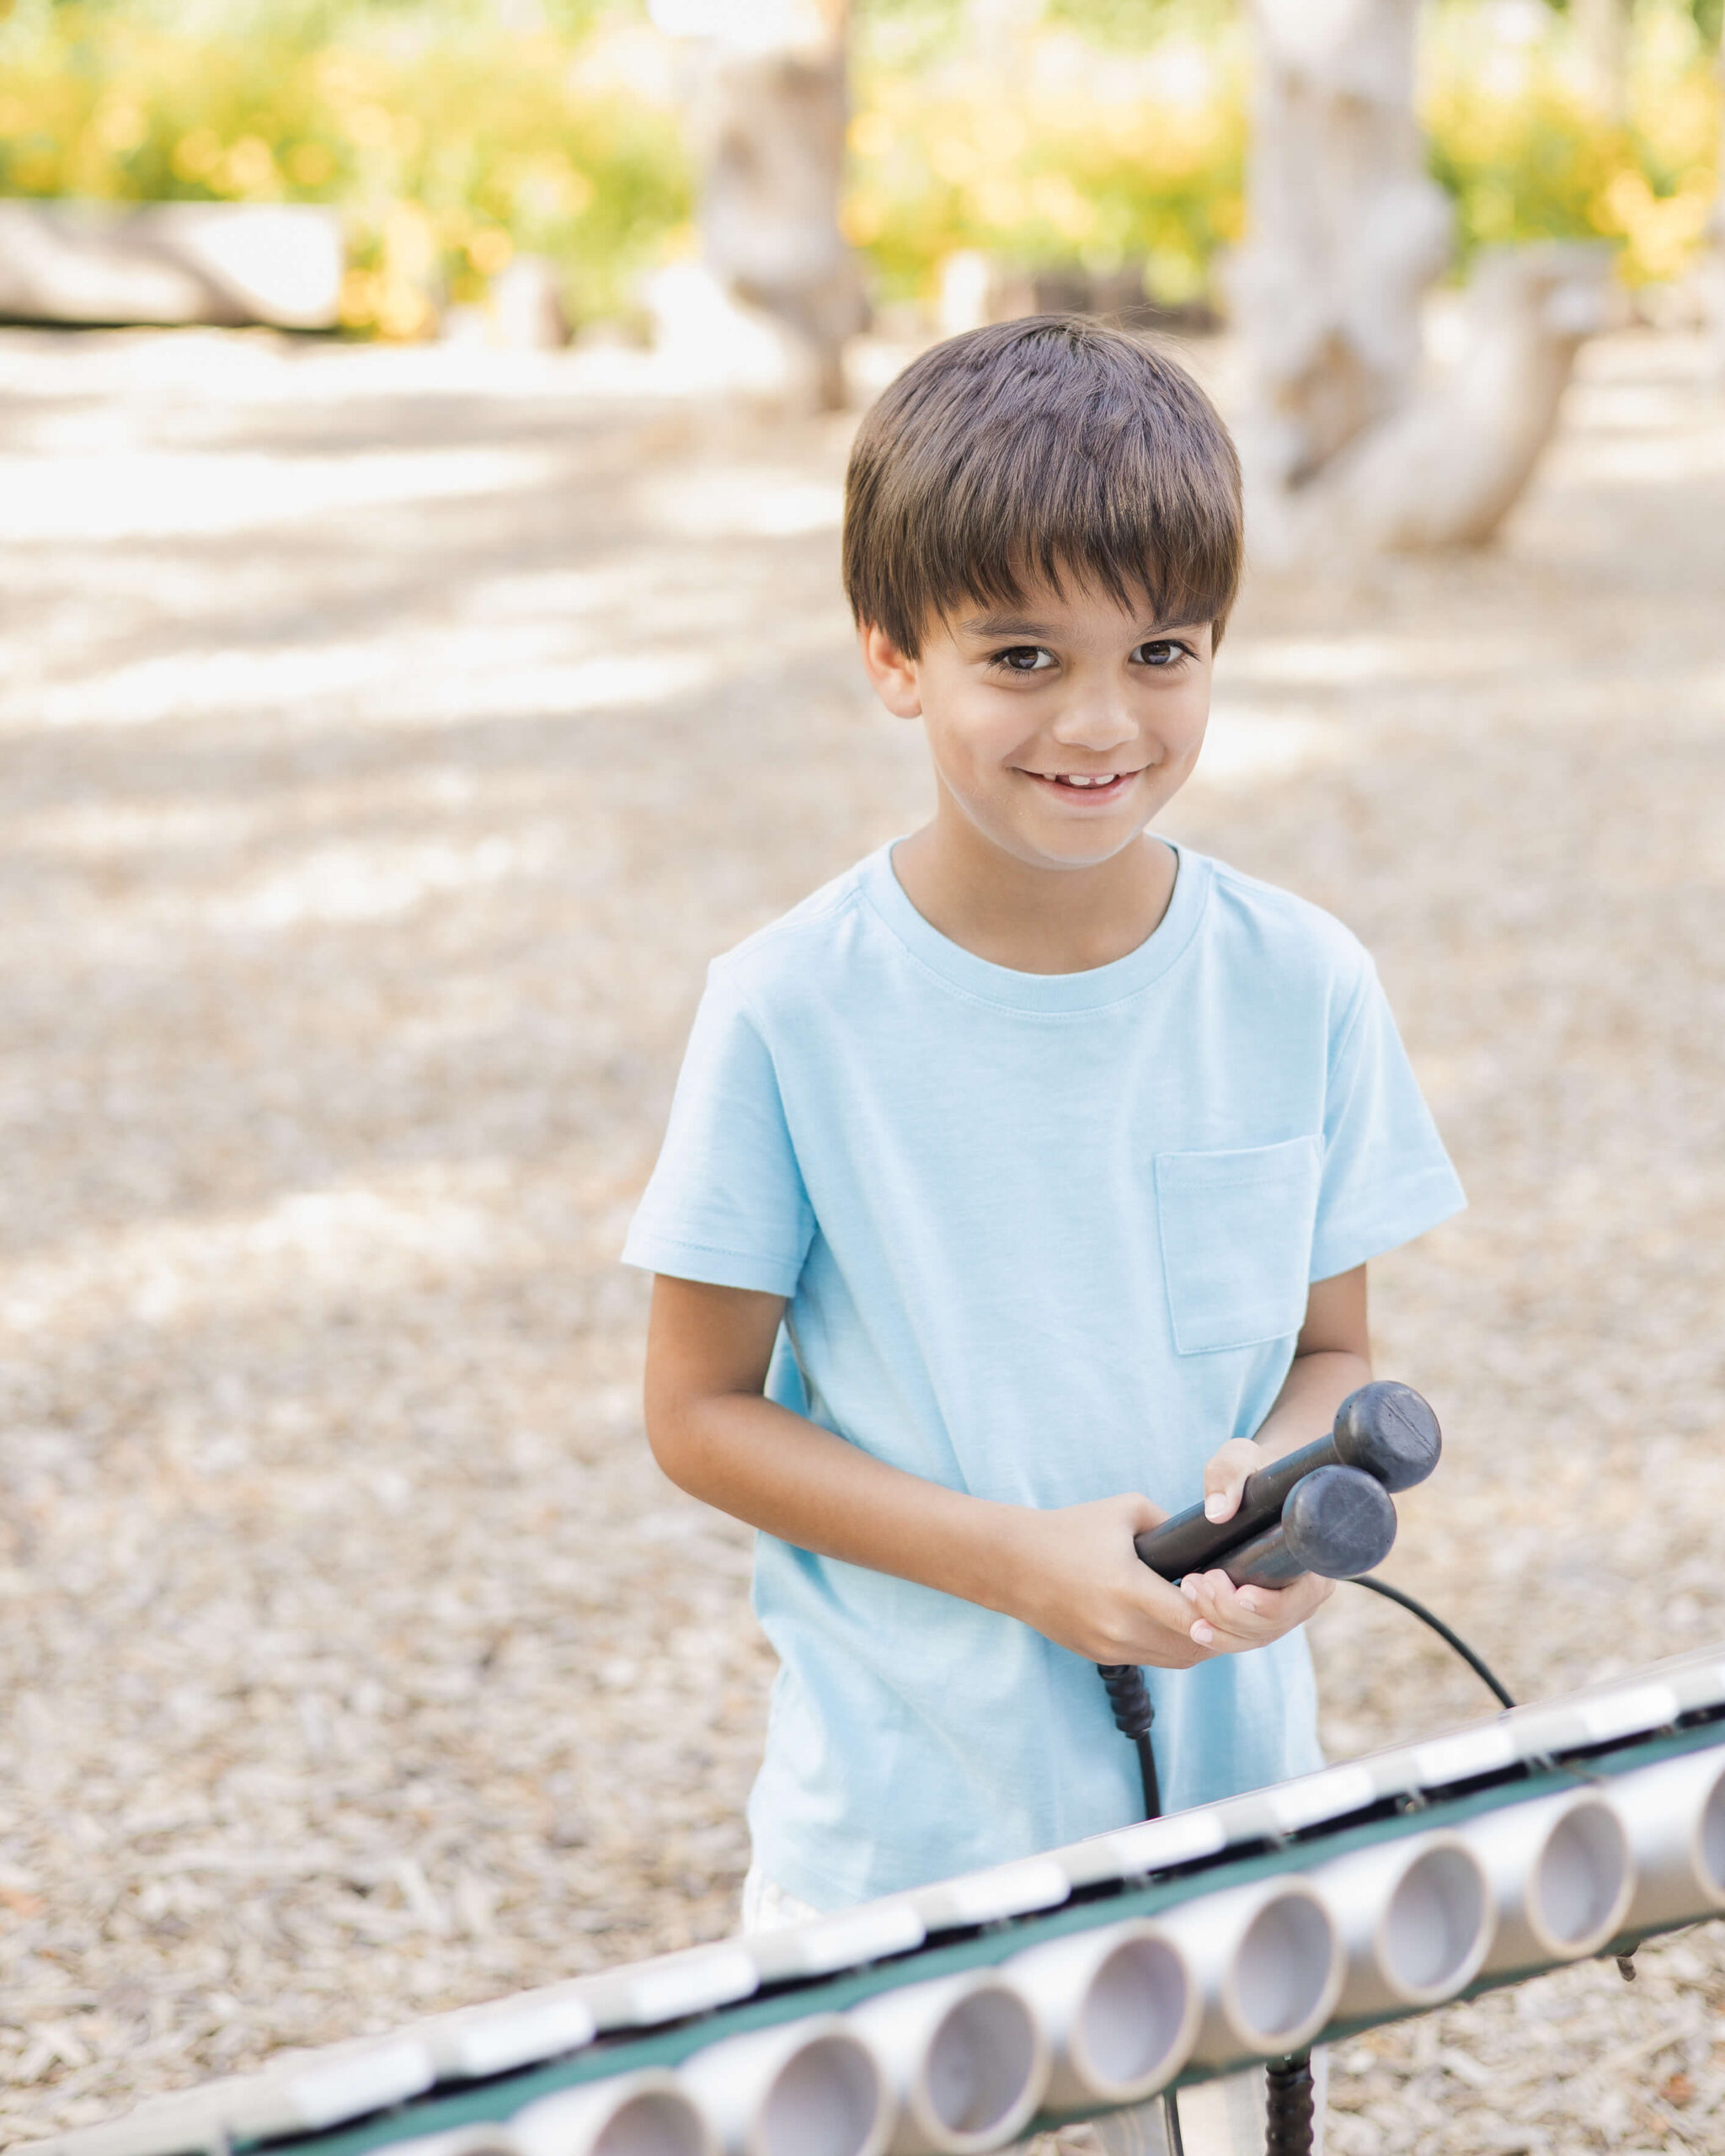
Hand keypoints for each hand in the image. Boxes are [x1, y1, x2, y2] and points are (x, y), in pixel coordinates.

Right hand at [999, 1495, 1216, 1668]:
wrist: (1011, 1563)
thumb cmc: (1068, 1530)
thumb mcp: (1124, 1510)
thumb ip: (1169, 1524)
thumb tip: (1204, 1541)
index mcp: (1128, 1588)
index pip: (1193, 1619)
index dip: (1220, 1613)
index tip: (1228, 1594)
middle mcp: (1120, 1626)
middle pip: (1193, 1647)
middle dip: (1220, 1632)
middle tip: (1233, 1608)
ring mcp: (1109, 1646)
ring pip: (1176, 1660)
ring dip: (1198, 1643)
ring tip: (1211, 1617)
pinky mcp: (1100, 1656)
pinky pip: (1151, 1659)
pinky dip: (1171, 1646)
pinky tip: (1177, 1624)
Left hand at [1185, 1435, 1332, 1651]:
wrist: (1252, 1485)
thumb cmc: (1252, 1470)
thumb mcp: (1239, 1459)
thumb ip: (1228, 1475)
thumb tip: (1217, 1512)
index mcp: (1314, 1557)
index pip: (1300, 1599)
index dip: (1269, 1604)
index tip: (1238, 1591)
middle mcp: (1306, 1589)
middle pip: (1272, 1624)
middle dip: (1230, 1611)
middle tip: (1197, 1581)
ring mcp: (1284, 1607)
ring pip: (1255, 1636)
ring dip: (1219, 1623)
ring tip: (1189, 1590)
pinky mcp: (1261, 1615)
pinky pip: (1244, 1638)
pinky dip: (1219, 1636)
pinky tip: (1194, 1627)